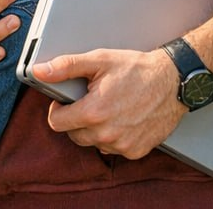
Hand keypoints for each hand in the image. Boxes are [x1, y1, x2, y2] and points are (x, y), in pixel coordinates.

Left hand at [35, 48, 184, 158]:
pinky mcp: (136, 151)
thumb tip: (39, 70)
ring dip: (94, 128)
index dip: (58, 108)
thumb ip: (66, 66)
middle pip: (74, 134)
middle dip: (75, 118)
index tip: (65, 100)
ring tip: (108, 106)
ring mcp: (122, 146)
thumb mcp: (98, 60)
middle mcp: (106, 134)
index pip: (57, 123)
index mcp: (93, 112)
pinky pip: (113, 148)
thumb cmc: (137, 69)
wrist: (173, 81)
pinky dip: (113, 136)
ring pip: (93, 142)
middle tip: (89, 99)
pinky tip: (121, 117)